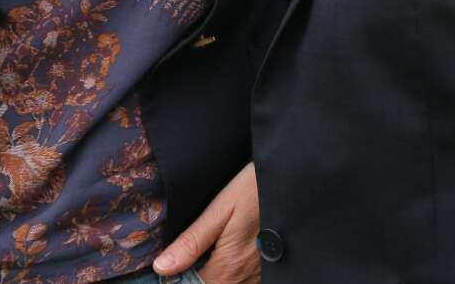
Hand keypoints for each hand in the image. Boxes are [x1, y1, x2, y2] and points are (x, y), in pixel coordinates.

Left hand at [154, 162, 260, 282]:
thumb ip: (192, 241)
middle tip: (191, 255)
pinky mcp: (268, 269)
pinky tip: (227, 256)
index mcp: (228, 265)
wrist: (293, 180)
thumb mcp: (221, 207)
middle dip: (197, 276)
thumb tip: (162, 267)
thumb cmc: (256, 188)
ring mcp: (259, 275)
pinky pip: (244, 281)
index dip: (178, 278)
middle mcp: (245, 277)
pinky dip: (230, 275)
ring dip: (214, 276)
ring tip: (208, 253)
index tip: (169, 267)